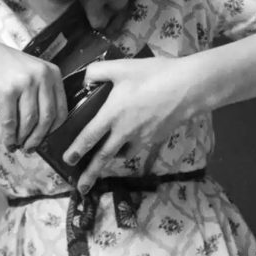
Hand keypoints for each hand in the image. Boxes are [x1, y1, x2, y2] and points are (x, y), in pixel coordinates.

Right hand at [0, 35, 67, 150]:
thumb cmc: (2, 67)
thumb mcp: (29, 72)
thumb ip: (40, 93)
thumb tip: (41, 130)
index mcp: (52, 73)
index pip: (61, 108)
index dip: (53, 129)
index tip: (45, 139)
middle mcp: (41, 76)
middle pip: (47, 117)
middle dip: (38, 137)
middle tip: (30, 148)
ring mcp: (24, 83)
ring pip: (29, 121)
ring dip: (23, 138)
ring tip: (17, 145)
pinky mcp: (7, 91)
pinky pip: (11, 121)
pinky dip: (9, 136)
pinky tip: (7, 141)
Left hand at [64, 54, 201, 192]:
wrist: (189, 87)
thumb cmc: (154, 75)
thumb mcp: (121, 67)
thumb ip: (97, 72)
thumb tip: (84, 80)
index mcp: (112, 114)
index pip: (89, 137)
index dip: (76, 150)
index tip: (67, 161)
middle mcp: (125, 131)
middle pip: (104, 157)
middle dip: (90, 174)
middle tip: (81, 188)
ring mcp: (142, 137)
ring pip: (122, 153)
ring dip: (110, 161)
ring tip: (101, 166)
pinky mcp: (155, 138)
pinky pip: (137, 147)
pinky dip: (128, 148)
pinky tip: (126, 142)